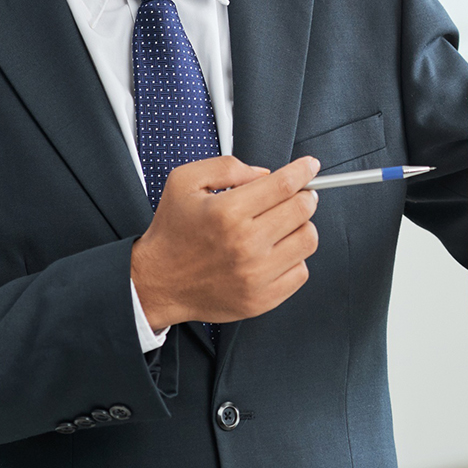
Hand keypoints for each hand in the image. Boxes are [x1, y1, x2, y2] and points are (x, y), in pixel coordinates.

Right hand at [130, 155, 320, 328]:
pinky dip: (294, 258)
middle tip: (296, 196)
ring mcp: (255, 275)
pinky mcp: (261, 299)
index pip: (284, 185)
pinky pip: (301, 272)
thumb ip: (226, 167)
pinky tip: (275, 253)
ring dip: (301, 227)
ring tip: (283, 226)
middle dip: (304, 196)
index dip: (303, 171)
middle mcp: (245, 244)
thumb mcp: (184, 182)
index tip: (309, 167)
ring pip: (308, 240)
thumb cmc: (172, 232)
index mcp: (227, 212)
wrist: (157, 282)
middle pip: (302, 210)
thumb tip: (264, 174)